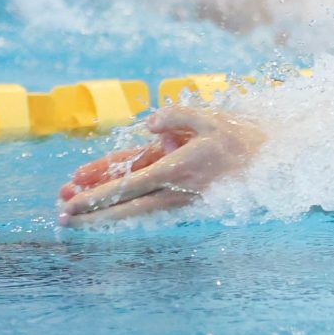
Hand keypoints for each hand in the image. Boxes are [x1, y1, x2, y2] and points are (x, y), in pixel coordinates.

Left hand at [57, 108, 264, 226]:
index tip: (73, 203)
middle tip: (62, 218)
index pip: (129, 186)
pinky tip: (99, 202)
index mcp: (177, 169)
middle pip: (125, 206)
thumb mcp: (209, 117)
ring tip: (72, 214)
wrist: (271, 163)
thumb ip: (176, 116)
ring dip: (104, 213)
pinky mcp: (180, 195)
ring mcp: (176, 196)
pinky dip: (122, 202)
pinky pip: (146, 199)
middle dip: (93, 213)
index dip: (98, 196)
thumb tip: (147, 122)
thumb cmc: (238, 137)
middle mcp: (173, 188)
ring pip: (133, 208)